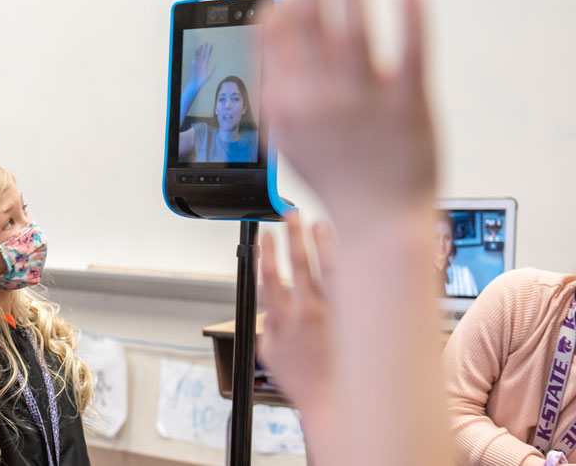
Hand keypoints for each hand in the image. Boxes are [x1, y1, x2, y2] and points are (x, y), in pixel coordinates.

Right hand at [189, 43, 215, 88]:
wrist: (196, 83)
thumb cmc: (203, 79)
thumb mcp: (209, 74)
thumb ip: (212, 68)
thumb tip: (216, 63)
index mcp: (206, 64)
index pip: (208, 55)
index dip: (209, 50)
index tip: (211, 45)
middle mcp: (201, 62)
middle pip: (203, 53)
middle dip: (204, 48)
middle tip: (206, 42)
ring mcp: (197, 63)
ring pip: (198, 55)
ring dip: (200, 50)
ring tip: (201, 45)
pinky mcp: (193, 64)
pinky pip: (194, 58)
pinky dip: (196, 54)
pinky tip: (197, 50)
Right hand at [258, 213, 335, 410]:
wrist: (337, 403)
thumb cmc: (305, 385)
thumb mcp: (271, 356)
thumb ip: (269, 328)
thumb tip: (270, 312)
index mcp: (282, 320)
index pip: (269, 276)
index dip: (265, 251)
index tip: (265, 234)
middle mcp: (307, 312)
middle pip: (298, 263)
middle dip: (293, 234)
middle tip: (290, 215)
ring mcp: (333, 313)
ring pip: (329, 266)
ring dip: (322, 241)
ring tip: (318, 222)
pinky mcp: (354, 317)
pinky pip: (353, 282)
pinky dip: (349, 262)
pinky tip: (348, 248)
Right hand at [261, 0, 434, 212]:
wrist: (379, 222)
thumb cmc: (338, 185)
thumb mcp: (289, 144)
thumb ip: (275, 99)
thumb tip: (268, 55)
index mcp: (290, 108)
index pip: (277, 47)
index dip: (281, 14)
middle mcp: (323, 100)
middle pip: (313, 32)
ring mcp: (366, 101)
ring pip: (355, 35)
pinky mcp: (409, 105)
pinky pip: (410, 54)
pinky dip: (411, 22)